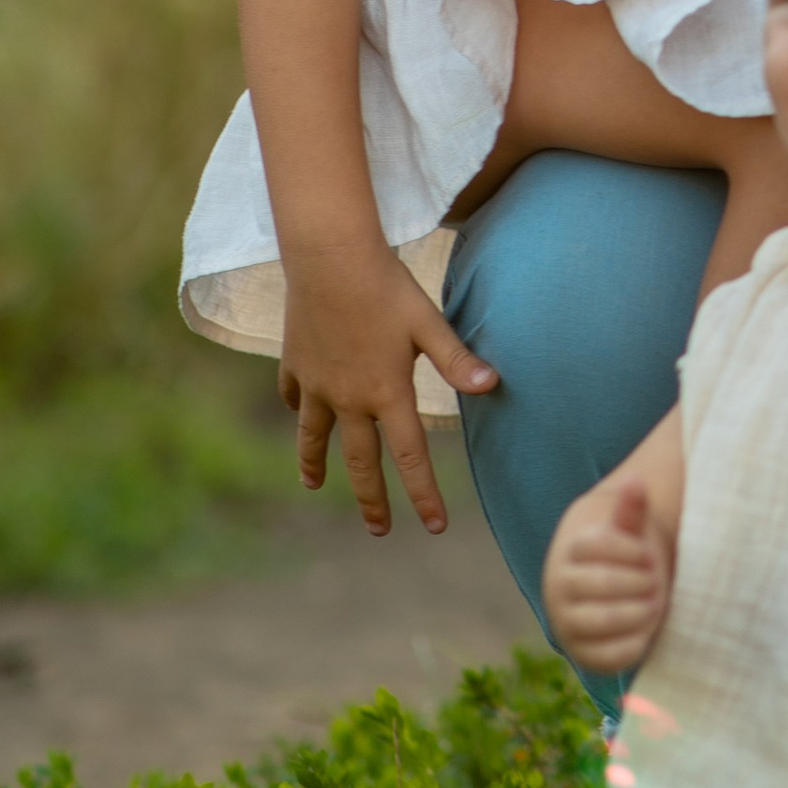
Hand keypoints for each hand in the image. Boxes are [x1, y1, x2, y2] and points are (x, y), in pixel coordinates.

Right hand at [279, 241, 498, 536]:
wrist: (328, 256)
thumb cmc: (385, 286)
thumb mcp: (428, 322)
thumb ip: (457, 359)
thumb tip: (494, 385)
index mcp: (387, 393)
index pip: (411, 457)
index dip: (424, 495)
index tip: (434, 527)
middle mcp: (349, 398)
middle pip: (361, 462)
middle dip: (372, 499)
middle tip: (379, 530)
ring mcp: (316, 385)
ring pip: (314, 438)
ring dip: (315, 466)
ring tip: (314, 486)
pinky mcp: (294, 365)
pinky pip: (293, 397)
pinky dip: (296, 409)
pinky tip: (297, 414)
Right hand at [545, 480, 673, 675]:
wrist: (616, 599)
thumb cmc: (628, 559)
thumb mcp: (630, 533)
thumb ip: (631, 510)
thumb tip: (635, 481)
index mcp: (569, 552)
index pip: (594, 544)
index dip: (629, 550)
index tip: (650, 554)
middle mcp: (559, 588)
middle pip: (597, 582)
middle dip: (635, 582)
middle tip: (656, 581)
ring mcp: (567, 623)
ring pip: (599, 620)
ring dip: (636, 611)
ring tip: (656, 603)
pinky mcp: (583, 655)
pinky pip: (605, 656)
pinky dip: (631, 644)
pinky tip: (648, 630)